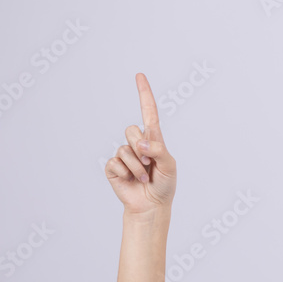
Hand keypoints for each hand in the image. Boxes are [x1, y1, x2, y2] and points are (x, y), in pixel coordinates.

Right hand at [105, 73, 176, 214]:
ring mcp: (124, 155)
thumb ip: (158, 150)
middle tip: (150, 164)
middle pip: (131, 130)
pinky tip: (131, 180)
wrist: (152, 206)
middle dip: (141, 148)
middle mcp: (137, 143)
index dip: (144, 93)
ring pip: (125, 149)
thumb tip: (140, 143)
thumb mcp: (169, 165)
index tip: (139, 75)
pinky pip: (115, 162)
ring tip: (143, 177)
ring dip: (137, 166)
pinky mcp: (113, 167)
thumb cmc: (164, 185)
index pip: (148, 112)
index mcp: (153, 139)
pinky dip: (126, 173)